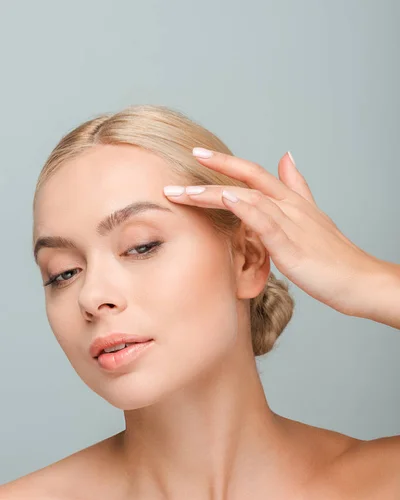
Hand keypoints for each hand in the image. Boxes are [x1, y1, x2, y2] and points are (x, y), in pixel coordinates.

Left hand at [163, 148, 384, 317]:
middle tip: (189, 155)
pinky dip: (245, 209)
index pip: (256, 174)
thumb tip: (286, 158)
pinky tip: (226, 199)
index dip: (227, 162)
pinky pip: (265, 222)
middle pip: (249, 178)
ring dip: (215, 192)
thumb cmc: (335, 258)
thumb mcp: (313, 217)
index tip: (199, 153)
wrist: (359, 281)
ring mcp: (291, 224)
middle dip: (217, 166)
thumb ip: (297, 188)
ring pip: (249, 198)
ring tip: (185, 191)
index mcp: (292, 203)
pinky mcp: (291, 246)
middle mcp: (290, 207)